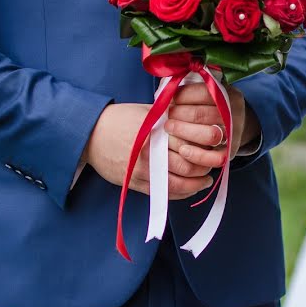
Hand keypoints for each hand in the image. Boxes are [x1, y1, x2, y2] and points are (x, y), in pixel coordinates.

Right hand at [82, 103, 213, 199]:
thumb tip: (198, 123)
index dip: (206, 147)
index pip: (190, 142)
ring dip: (195, 184)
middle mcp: (150, 151)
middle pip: (187, 165)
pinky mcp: (134, 183)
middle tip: (213, 166)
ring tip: (204, 180)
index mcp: (156, 130)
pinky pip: (162, 194)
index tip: (216, 147)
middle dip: (204, 168)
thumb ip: (171, 118)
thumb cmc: (120, 119)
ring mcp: (141, 170)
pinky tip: (188, 189)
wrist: (90, 133)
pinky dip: (179, 194)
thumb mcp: (148, 112)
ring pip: (177, 184)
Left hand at [165, 83, 260, 168]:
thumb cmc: (211, 106)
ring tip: (169, 128)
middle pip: (204, 114)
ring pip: (210, 135)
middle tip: (167, 114)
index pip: (204, 92)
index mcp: (229, 94)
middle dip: (179, 114)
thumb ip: (190, 86)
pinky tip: (182, 151)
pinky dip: (197, 156)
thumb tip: (167, 86)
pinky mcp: (230, 152)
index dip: (182, 95)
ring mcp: (234, 134)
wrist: (233, 125)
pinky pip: (215, 158)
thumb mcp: (207, 91)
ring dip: (184, 132)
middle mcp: (235, 113)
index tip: (169, 98)